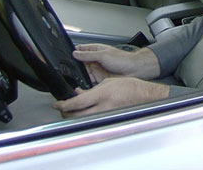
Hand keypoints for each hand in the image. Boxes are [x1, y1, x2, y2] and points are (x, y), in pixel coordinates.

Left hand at [53, 78, 169, 117]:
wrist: (145, 96)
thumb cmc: (131, 87)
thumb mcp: (108, 82)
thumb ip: (92, 89)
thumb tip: (78, 93)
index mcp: (103, 94)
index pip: (77, 103)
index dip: (64, 105)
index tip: (57, 104)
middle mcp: (104, 107)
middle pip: (77, 116)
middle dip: (66, 114)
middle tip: (61, 109)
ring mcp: (106, 115)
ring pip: (83, 120)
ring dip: (75, 116)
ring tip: (71, 111)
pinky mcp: (109, 119)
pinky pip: (92, 120)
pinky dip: (85, 117)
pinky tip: (84, 111)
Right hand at [73, 44, 160, 82]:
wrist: (134, 70)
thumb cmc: (123, 59)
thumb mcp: (103, 55)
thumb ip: (88, 55)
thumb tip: (75, 54)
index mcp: (97, 50)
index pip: (82, 49)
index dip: (74, 52)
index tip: (64, 55)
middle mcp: (96, 60)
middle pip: (81, 63)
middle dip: (74, 66)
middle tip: (65, 70)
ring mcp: (98, 69)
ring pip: (84, 72)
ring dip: (79, 75)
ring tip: (71, 78)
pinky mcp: (100, 79)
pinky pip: (89, 81)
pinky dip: (84, 83)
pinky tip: (80, 85)